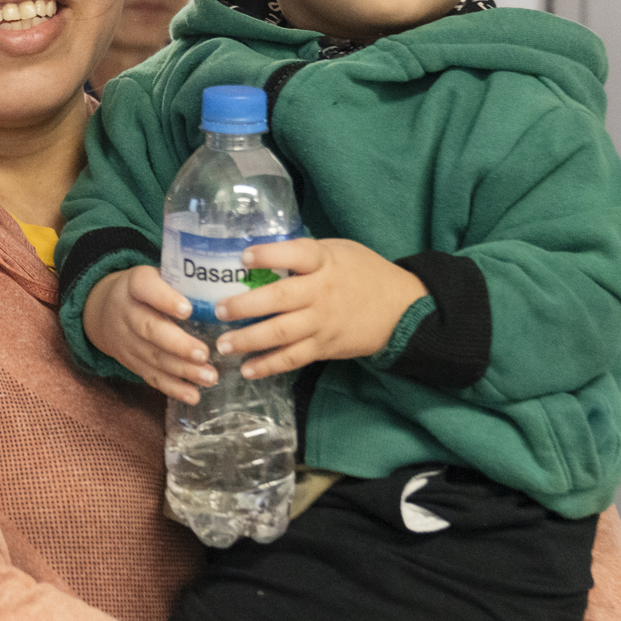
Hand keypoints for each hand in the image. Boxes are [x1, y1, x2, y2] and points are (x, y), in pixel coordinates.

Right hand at [85, 266, 217, 402]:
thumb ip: (184, 279)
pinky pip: (151, 376)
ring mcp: (127, 340)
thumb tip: (231, 282)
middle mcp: (126, 312)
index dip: (165, 299)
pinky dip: (173, 388)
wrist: (103, 310)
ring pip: (154, 357)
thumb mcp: (157, 274)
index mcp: (135, 284)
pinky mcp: (131, 362)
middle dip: (178, 344)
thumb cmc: (147, 290)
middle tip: (204, 354)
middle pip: (149, 329)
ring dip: (183, 370)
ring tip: (210, 377)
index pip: (146, 287)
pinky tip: (194, 395)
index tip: (188, 310)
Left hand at [212, 239, 427, 378]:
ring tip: (223, 345)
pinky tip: (247, 370)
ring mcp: (322, 323)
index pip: (296, 254)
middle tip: (219, 310)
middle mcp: (321, 292)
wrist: (400, 309)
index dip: (269, 255)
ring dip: (249, 341)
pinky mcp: (324, 347)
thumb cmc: (363, 273)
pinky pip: (293, 359)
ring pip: (281, 333)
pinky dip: (269, 366)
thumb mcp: (338, 250)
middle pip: (280, 299)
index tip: (243, 258)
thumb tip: (261, 253)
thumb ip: (305, 253)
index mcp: (324, 262)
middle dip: (245, 306)